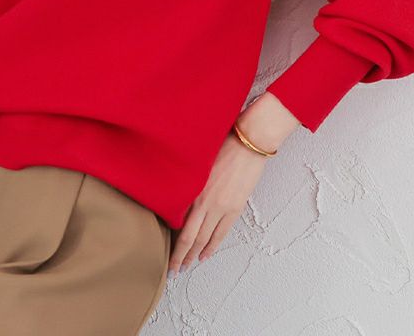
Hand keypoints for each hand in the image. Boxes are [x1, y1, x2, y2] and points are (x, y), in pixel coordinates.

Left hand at [167, 129, 270, 275]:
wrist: (247, 143)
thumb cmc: (222, 146)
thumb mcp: (198, 163)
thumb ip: (188, 182)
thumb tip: (178, 196)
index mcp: (193, 190)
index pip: (178, 224)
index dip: (172, 241)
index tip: (165, 251)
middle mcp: (205, 202)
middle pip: (189, 237)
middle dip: (180, 256)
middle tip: (173, 269)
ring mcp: (221, 207)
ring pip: (204, 238)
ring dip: (195, 254)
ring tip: (187, 265)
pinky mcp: (235, 208)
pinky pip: (221, 233)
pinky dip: (212, 246)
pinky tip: (205, 255)